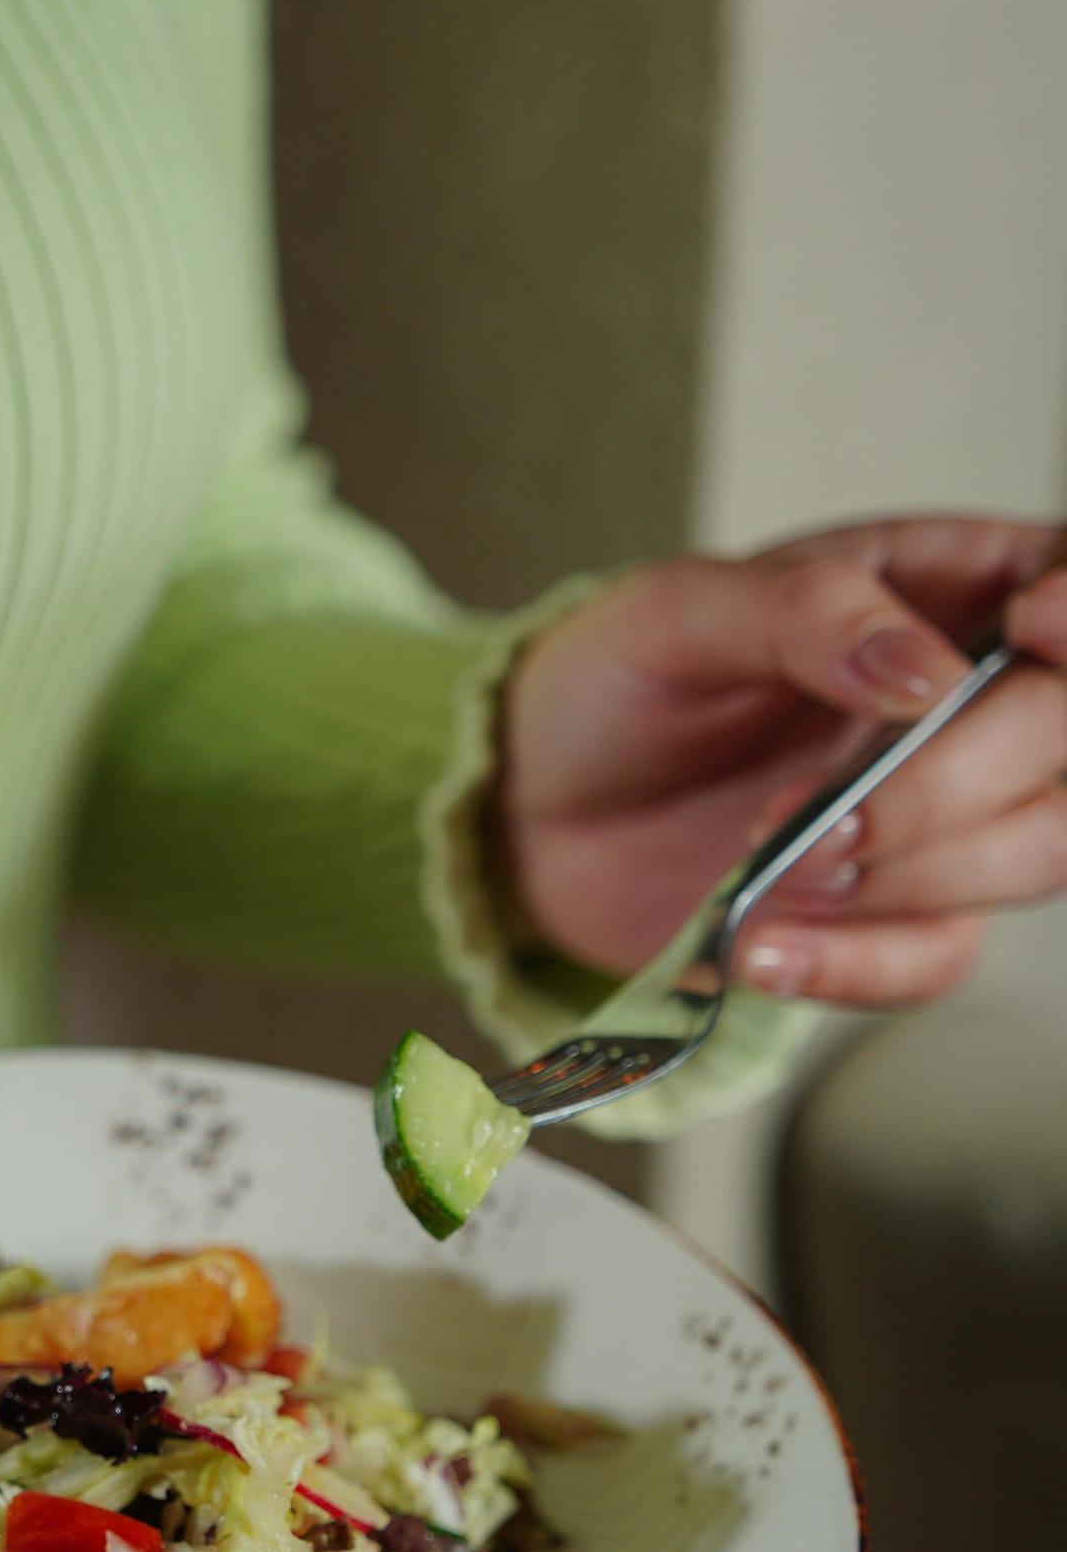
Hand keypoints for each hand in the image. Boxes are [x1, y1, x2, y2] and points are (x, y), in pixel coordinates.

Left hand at [501, 519, 1066, 1005]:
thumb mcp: (681, 612)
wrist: (535, 809)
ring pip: (1037, 852)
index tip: (1030, 627)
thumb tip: (922, 671)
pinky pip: (937, 957)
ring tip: (768, 871)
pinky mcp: (895, 913)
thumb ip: (805, 616)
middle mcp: (974, 701)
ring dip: (905, 879)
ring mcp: (948, 814)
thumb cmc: (614, 684)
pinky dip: (854, 964)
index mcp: (946, 587)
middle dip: (957, 785)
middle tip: (823, 815)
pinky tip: (760, 946)